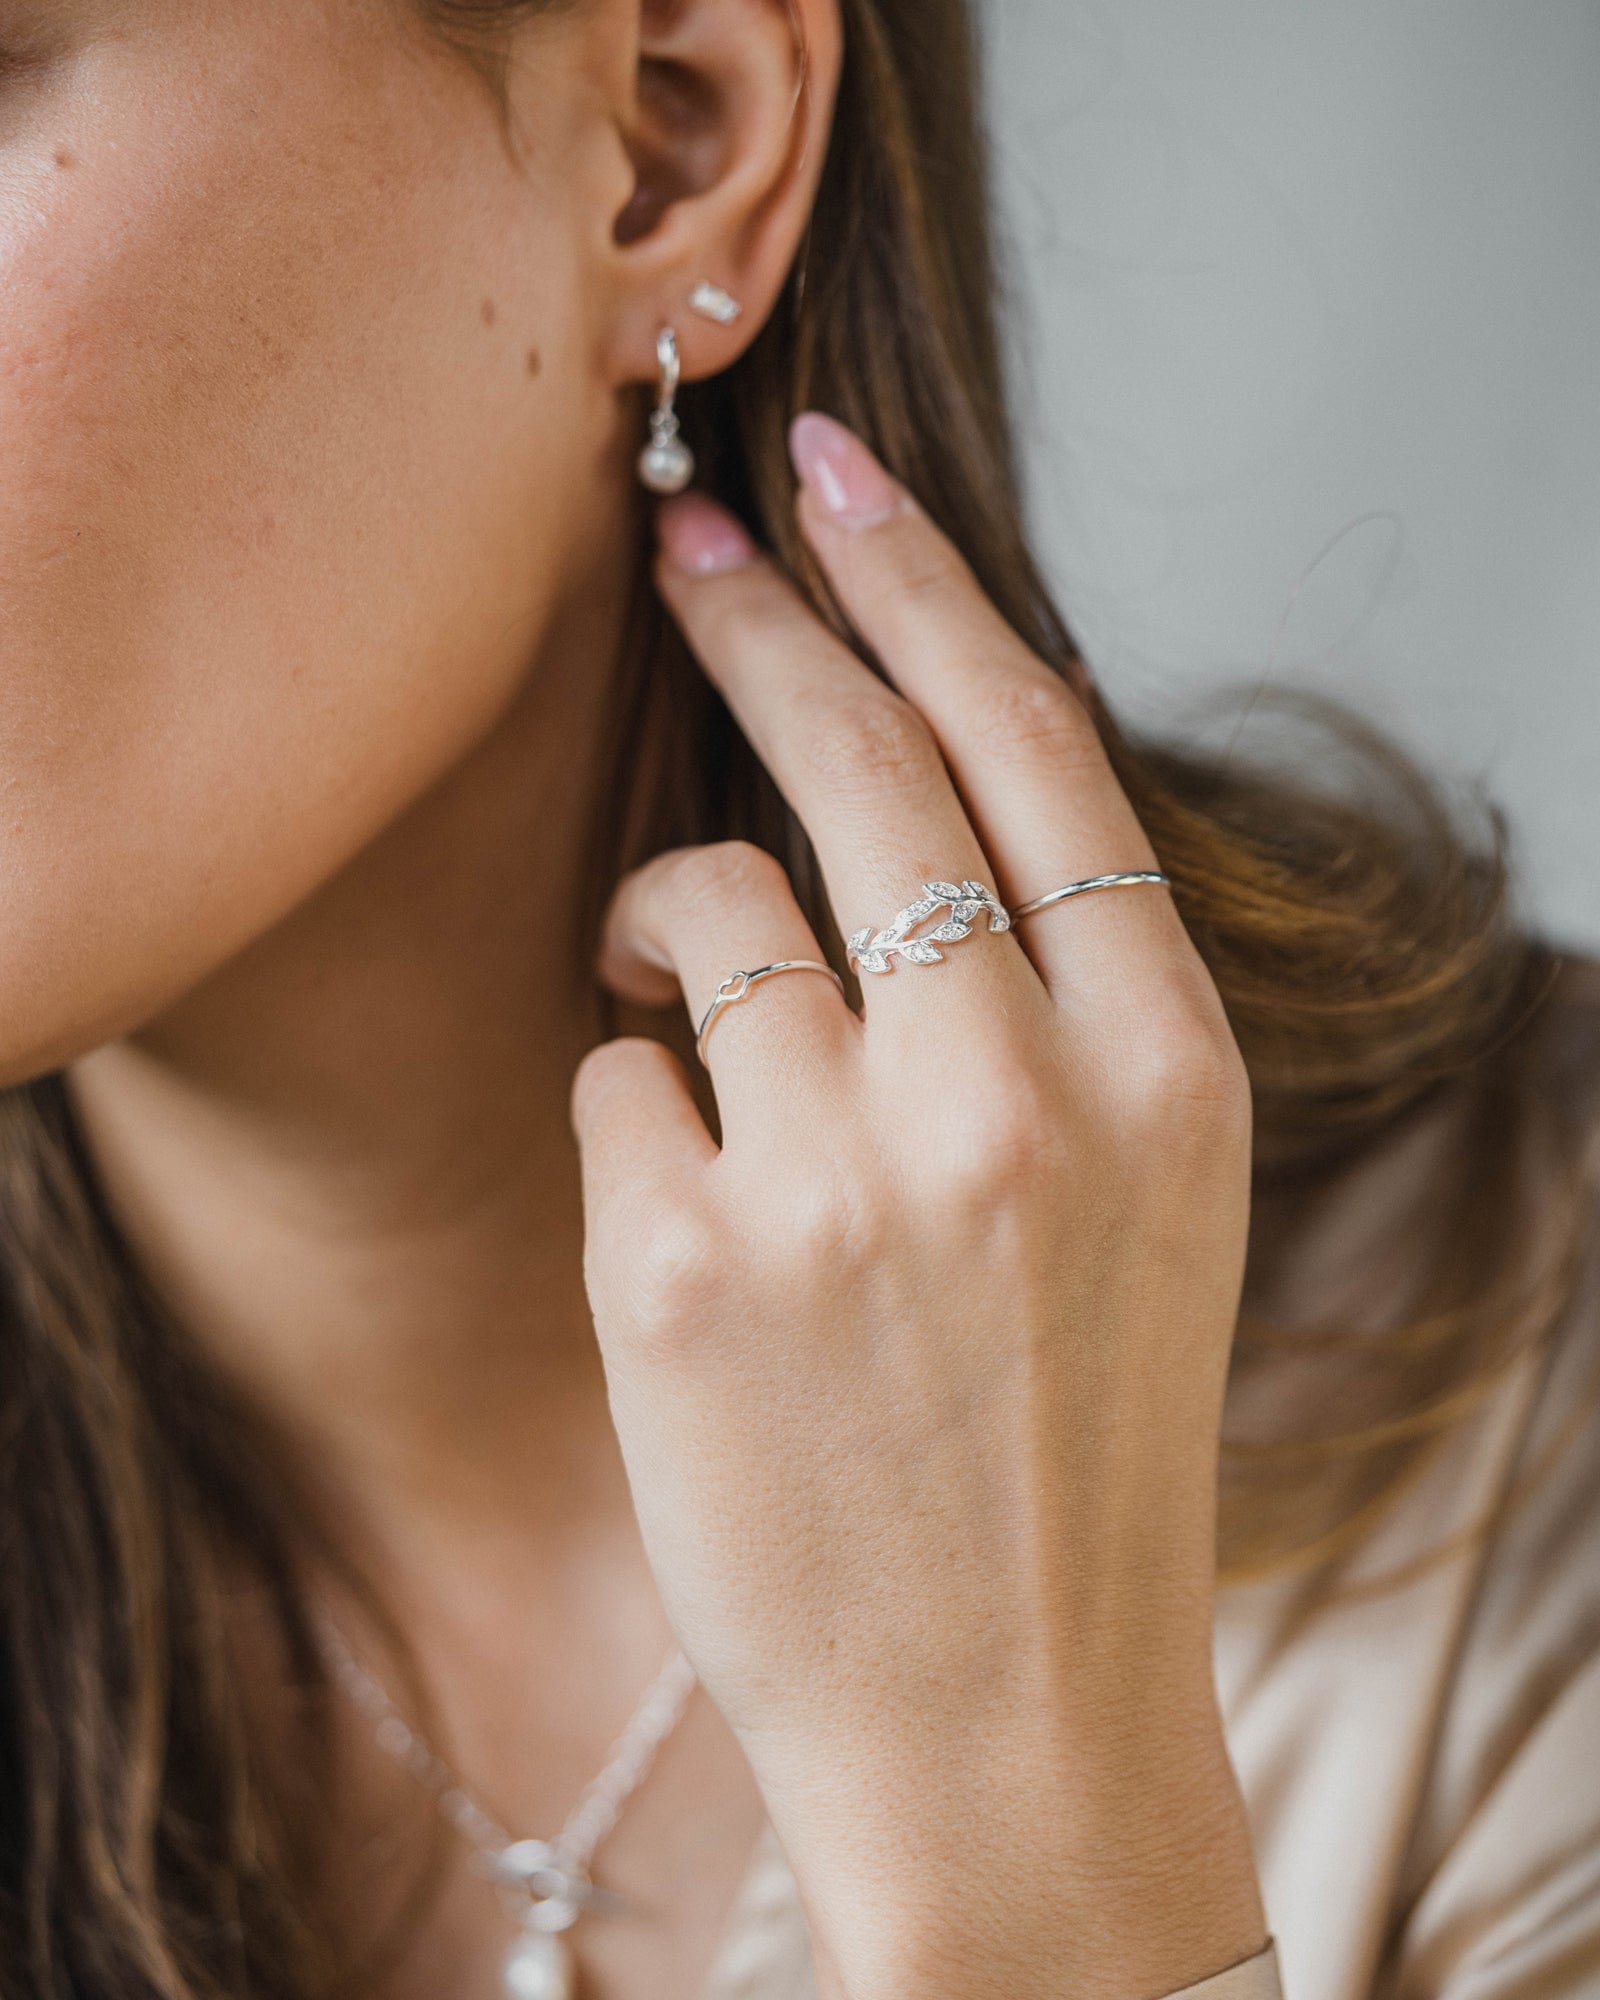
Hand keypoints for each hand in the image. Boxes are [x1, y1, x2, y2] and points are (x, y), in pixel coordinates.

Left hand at [570, 413, 1266, 1999]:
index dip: (922, 583)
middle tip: (686, 546)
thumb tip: (900, 802)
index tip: (834, 478)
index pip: (1031, 746)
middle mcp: (1016, 1095)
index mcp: (1163, 1065)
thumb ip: (1061, 998)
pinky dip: (632, 1108)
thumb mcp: (1150, 1194)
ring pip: (698, 911)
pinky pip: (612, 1079)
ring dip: (665, 929)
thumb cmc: (1073, 1440)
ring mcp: (847, 1180)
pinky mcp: (691, 1271)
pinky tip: (692, 1216)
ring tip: (682, 1004)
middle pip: (861, 762)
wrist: (1010, 1715)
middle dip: (760, 619)